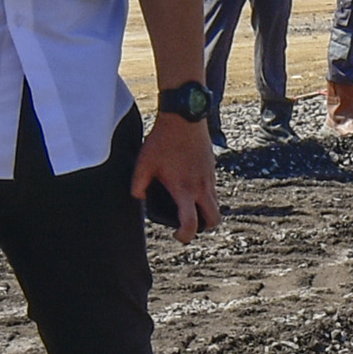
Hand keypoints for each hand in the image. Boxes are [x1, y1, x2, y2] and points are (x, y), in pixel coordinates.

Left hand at [132, 114, 219, 244]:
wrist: (184, 117)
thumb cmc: (163, 140)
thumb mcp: (143, 163)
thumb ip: (137, 185)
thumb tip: (138, 198)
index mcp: (185, 190)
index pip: (192, 224)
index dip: (185, 236)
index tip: (177, 234)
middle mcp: (202, 187)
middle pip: (214, 220)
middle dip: (203, 227)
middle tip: (188, 223)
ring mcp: (210, 177)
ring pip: (215, 204)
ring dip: (205, 210)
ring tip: (187, 203)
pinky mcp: (212, 167)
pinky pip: (213, 188)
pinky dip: (205, 194)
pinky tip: (189, 184)